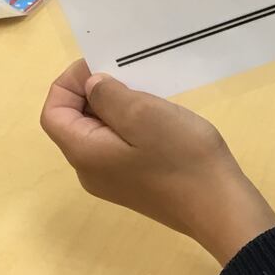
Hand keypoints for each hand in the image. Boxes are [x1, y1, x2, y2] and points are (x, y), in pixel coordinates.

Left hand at [39, 60, 274, 264]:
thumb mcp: (144, 114)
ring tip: (146, 94)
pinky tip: (157, 120)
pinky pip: (117, 147)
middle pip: (73, 123)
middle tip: (128, 76)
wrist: (221, 208)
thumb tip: (92, 86)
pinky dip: (128, 126)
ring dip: (115, 108)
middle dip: (93, 93)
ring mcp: (112, 182)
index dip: (69, 83)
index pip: (53, 112)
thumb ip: (108, 95)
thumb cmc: (182, 158)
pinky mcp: (134, 185)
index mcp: (84, 153)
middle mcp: (89, 171)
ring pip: (98, 134)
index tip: (102, 66)